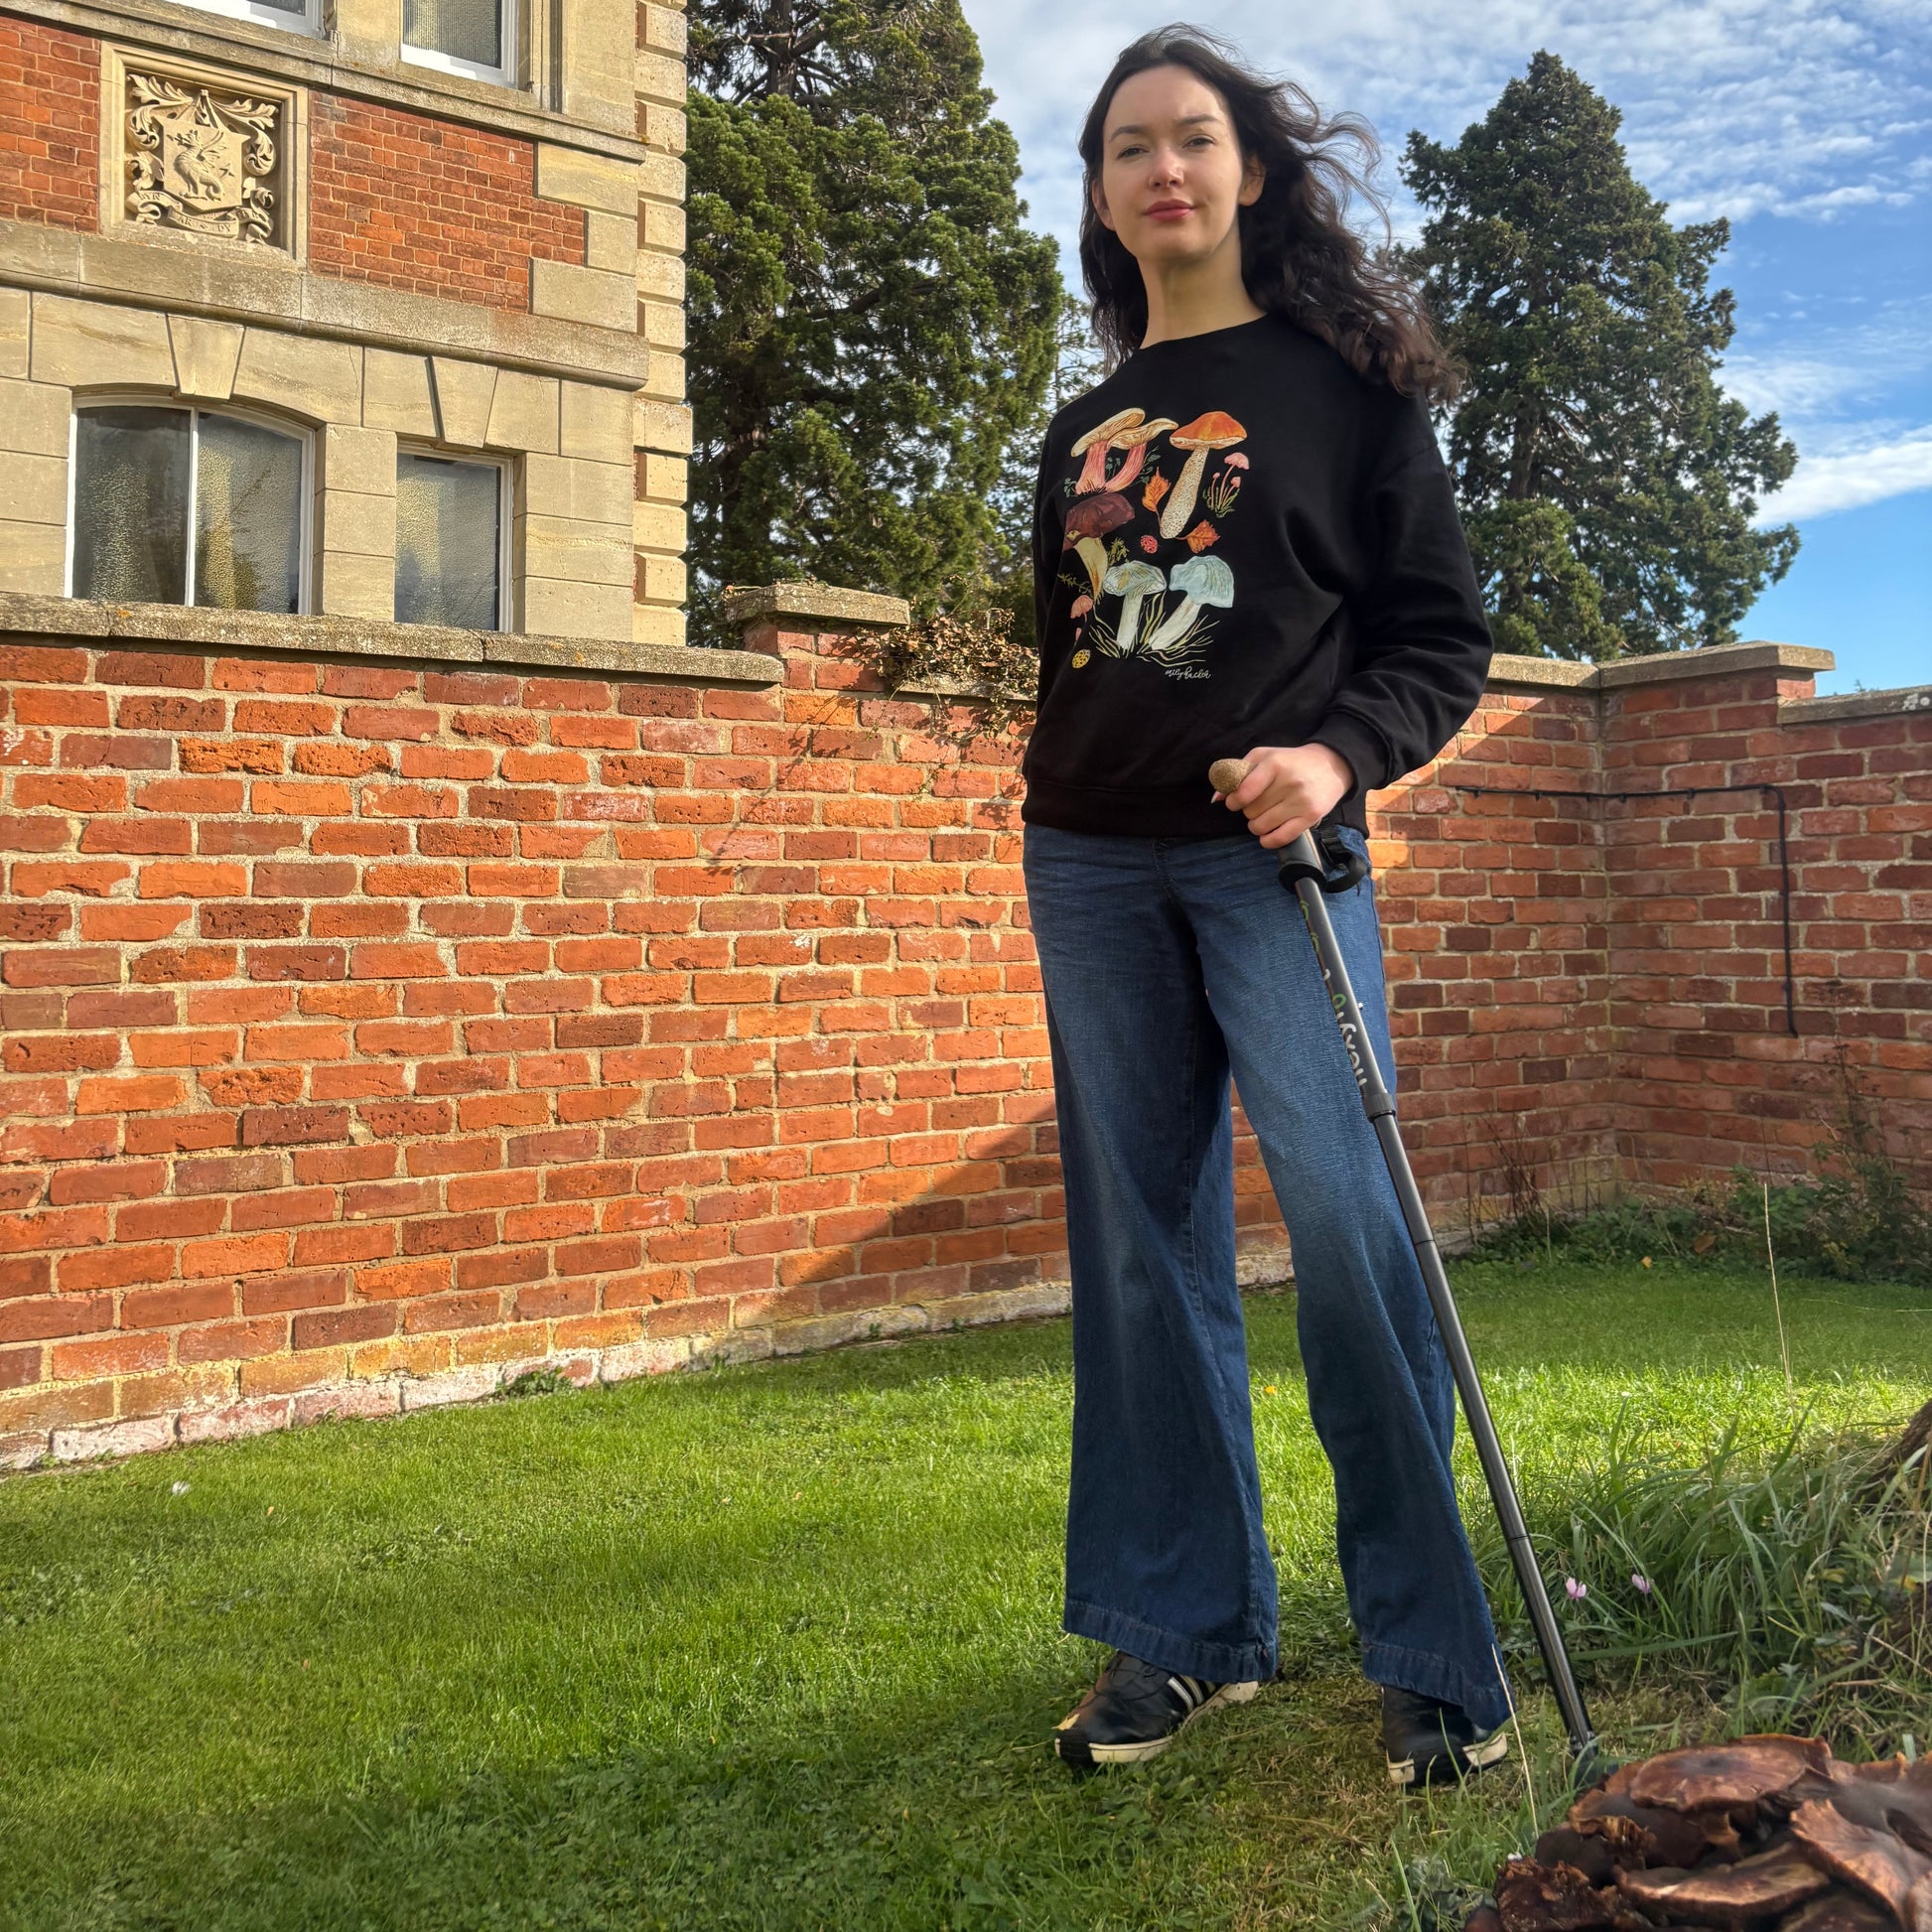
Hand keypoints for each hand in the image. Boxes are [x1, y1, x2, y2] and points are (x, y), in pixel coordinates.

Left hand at [1212, 743, 1354, 849]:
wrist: (1332, 766)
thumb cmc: (1291, 762)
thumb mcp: (1264, 757)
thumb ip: (1238, 772)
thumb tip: (1217, 799)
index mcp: (1275, 764)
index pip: (1243, 792)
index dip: (1233, 801)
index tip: (1236, 801)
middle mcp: (1289, 782)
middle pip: (1251, 810)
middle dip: (1248, 811)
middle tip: (1258, 804)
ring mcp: (1302, 800)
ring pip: (1262, 826)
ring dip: (1256, 826)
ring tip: (1264, 816)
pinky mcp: (1311, 816)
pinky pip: (1281, 837)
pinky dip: (1268, 840)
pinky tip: (1267, 834)